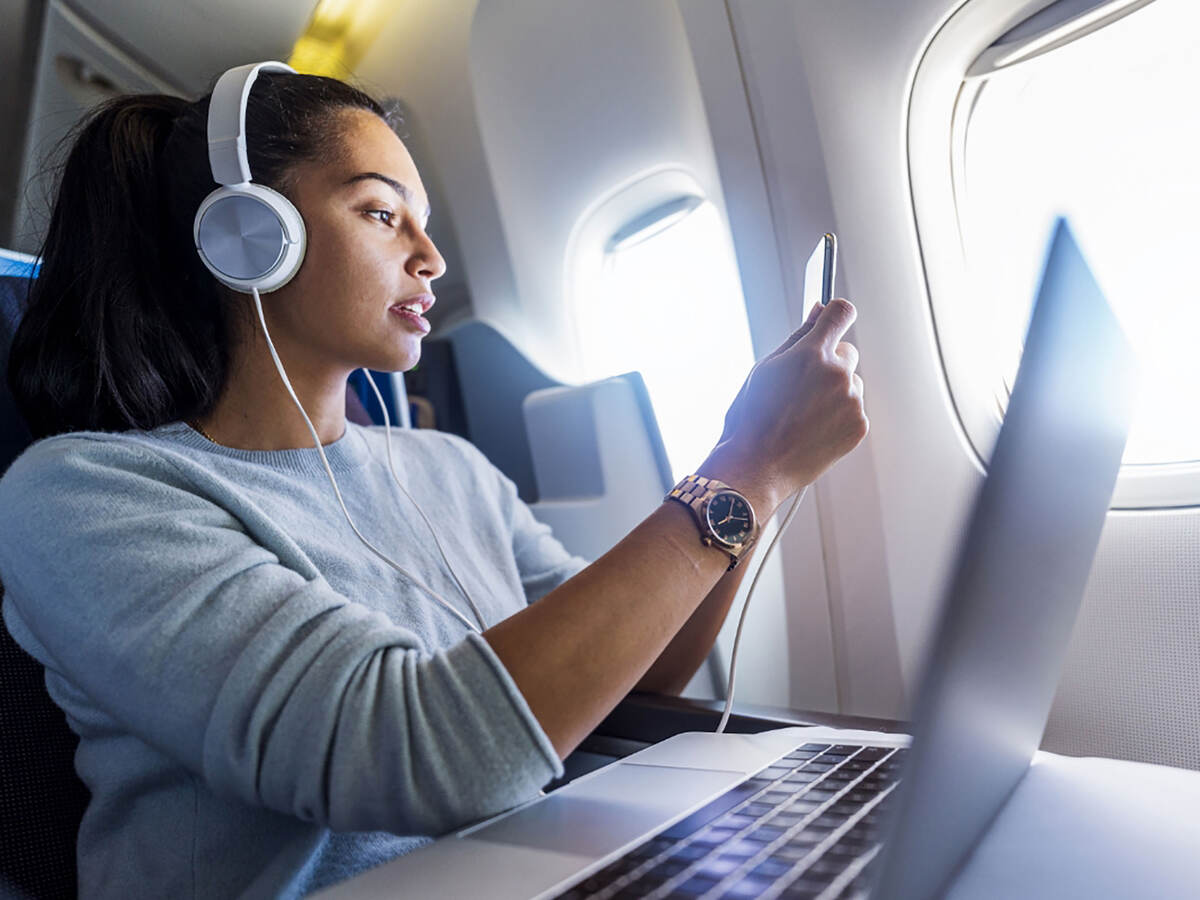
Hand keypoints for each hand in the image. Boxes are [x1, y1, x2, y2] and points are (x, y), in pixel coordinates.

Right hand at [712, 298, 867, 503]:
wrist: (757, 466)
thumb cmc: (753, 419)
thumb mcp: (765, 369)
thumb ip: (797, 337)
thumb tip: (818, 311)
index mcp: (811, 355)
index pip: (841, 312)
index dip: (835, 314)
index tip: (831, 320)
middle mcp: (837, 375)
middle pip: (847, 352)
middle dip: (829, 363)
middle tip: (801, 387)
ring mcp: (852, 402)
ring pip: (851, 383)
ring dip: (835, 391)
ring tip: (804, 414)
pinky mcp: (859, 425)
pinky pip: (854, 408)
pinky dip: (839, 415)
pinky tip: (813, 428)